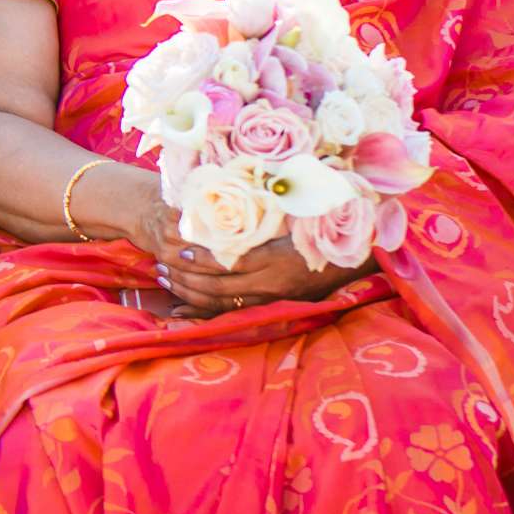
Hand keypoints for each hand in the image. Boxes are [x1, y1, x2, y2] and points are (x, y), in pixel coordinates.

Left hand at [159, 233, 375, 318]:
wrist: (354, 258)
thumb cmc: (321, 229)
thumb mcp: (295, 217)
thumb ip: (263, 214)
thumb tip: (229, 201)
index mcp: (276, 257)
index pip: (231, 261)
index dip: (203, 257)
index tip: (180, 248)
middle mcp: (271, 282)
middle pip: (218, 286)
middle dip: (185, 279)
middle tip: (160, 268)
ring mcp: (271, 297)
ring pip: (221, 303)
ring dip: (190, 295)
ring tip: (166, 283)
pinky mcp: (271, 306)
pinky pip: (232, 313)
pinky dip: (205, 313)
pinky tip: (184, 309)